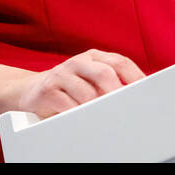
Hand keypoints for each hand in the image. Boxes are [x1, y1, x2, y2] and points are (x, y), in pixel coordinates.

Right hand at [11, 49, 145, 118]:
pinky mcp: (47, 90)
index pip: (120, 61)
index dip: (135, 76)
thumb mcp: (90, 78)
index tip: (145, 91)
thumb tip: (136, 94)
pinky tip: (80, 118)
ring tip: (100, 116)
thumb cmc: (68, 86)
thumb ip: (110, 80)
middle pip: (105, 73)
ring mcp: (61, 74)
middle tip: (124, 107)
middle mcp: (78, 62)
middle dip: (117, 92)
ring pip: (87, 93)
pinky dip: (78, 114)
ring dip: (96, 107)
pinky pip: (68, 105)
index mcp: (93, 57)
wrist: (30, 90)